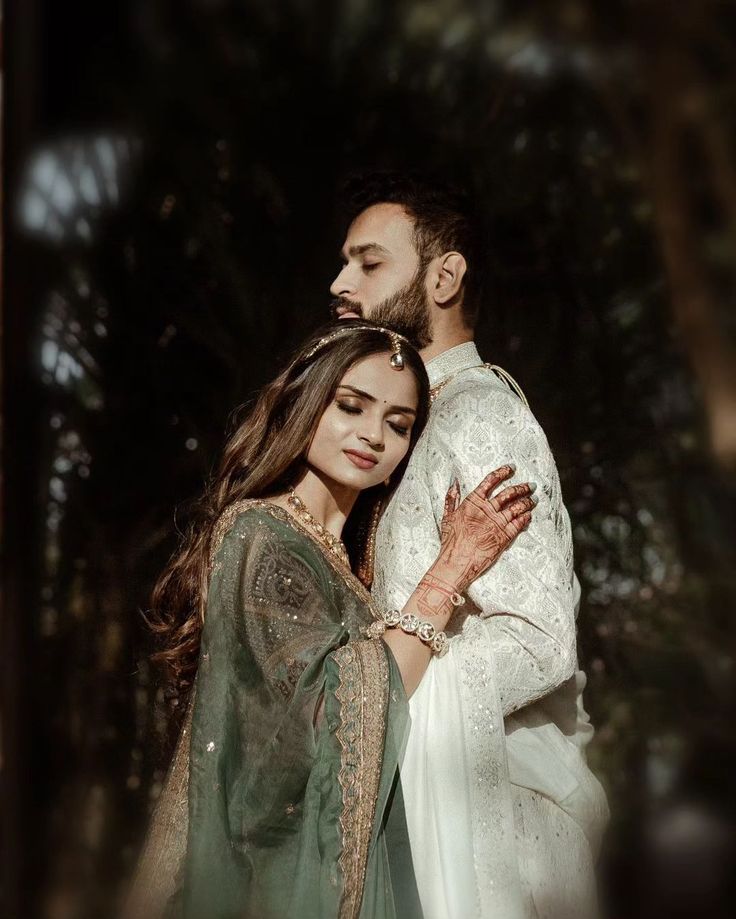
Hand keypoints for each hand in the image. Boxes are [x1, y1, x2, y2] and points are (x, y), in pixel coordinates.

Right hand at [435, 465, 535, 592]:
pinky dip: (526, 518)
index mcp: (473, 502)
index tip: (511, 468)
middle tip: (531, 485)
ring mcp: (497, 523)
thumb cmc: (450, 541)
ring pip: (517, 507)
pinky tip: (530, 515)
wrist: (457, 562)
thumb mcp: (447, 517)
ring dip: (528, 501)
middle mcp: (487, 510)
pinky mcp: (505, 536)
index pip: (490, 481)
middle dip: (522, 487)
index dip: (502, 472)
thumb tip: (455, 483)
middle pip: (509, 493)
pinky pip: (519, 523)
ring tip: (534, 499)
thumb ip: (451, 498)